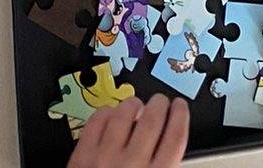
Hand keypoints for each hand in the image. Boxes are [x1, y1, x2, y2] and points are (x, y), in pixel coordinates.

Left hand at [69, 98, 189, 167]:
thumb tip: (173, 160)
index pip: (175, 137)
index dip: (180, 117)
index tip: (180, 108)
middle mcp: (132, 165)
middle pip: (152, 120)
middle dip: (160, 105)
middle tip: (161, 101)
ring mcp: (105, 158)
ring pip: (123, 115)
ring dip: (133, 104)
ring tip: (136, 104)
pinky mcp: (81, 156)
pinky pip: (96, 122)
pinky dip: (105, 113)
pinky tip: (110, 113)